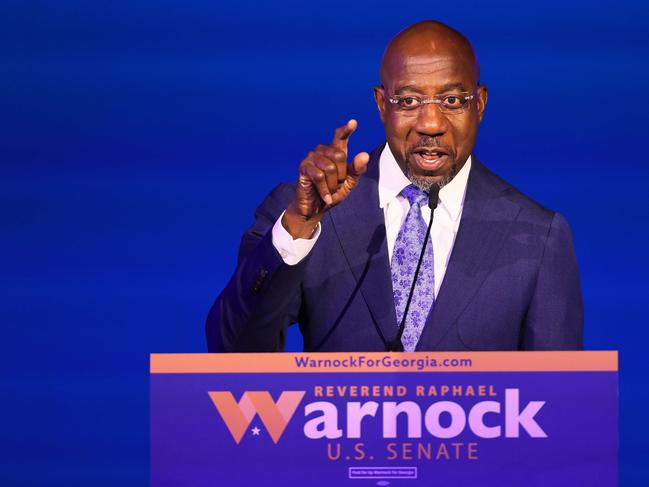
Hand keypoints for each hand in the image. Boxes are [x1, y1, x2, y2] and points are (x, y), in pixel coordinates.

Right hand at [283, 119, 369, 238]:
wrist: (315, 209)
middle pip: (339, 156)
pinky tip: (325, 197)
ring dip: (332, 184)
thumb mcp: (349, 183)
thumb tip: (364, 155)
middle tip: (336, 185)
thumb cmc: (332, 193)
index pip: (341, 138)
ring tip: (328, 191)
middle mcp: (322, 151)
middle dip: (341, 175)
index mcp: (335, 152)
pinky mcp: (303, 168)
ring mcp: (311, 158)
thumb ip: (357, 170)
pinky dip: (324, 190)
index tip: (353, 122)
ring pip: (329, 167)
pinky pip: (319, 176)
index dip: (346, 130)